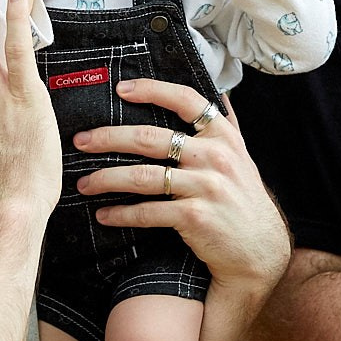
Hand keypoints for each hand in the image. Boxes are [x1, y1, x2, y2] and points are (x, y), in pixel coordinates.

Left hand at [73, 79, 287, 303]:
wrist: (260, 251)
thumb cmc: (243, 202)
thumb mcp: (242, 158)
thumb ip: (228, 127)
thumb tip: (218, 95)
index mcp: (223, 137)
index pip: (186, 100)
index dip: (152, 90)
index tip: (121, 89)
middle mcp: (215, 157)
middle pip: (150, 137)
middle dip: (108, 138)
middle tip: (81, 141)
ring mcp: (205, 186)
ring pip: (142, 176)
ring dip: (106, 179)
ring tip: (84, 184)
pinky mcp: (194, 217)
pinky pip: (148, 212)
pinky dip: (122, 213)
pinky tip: (105, 215)